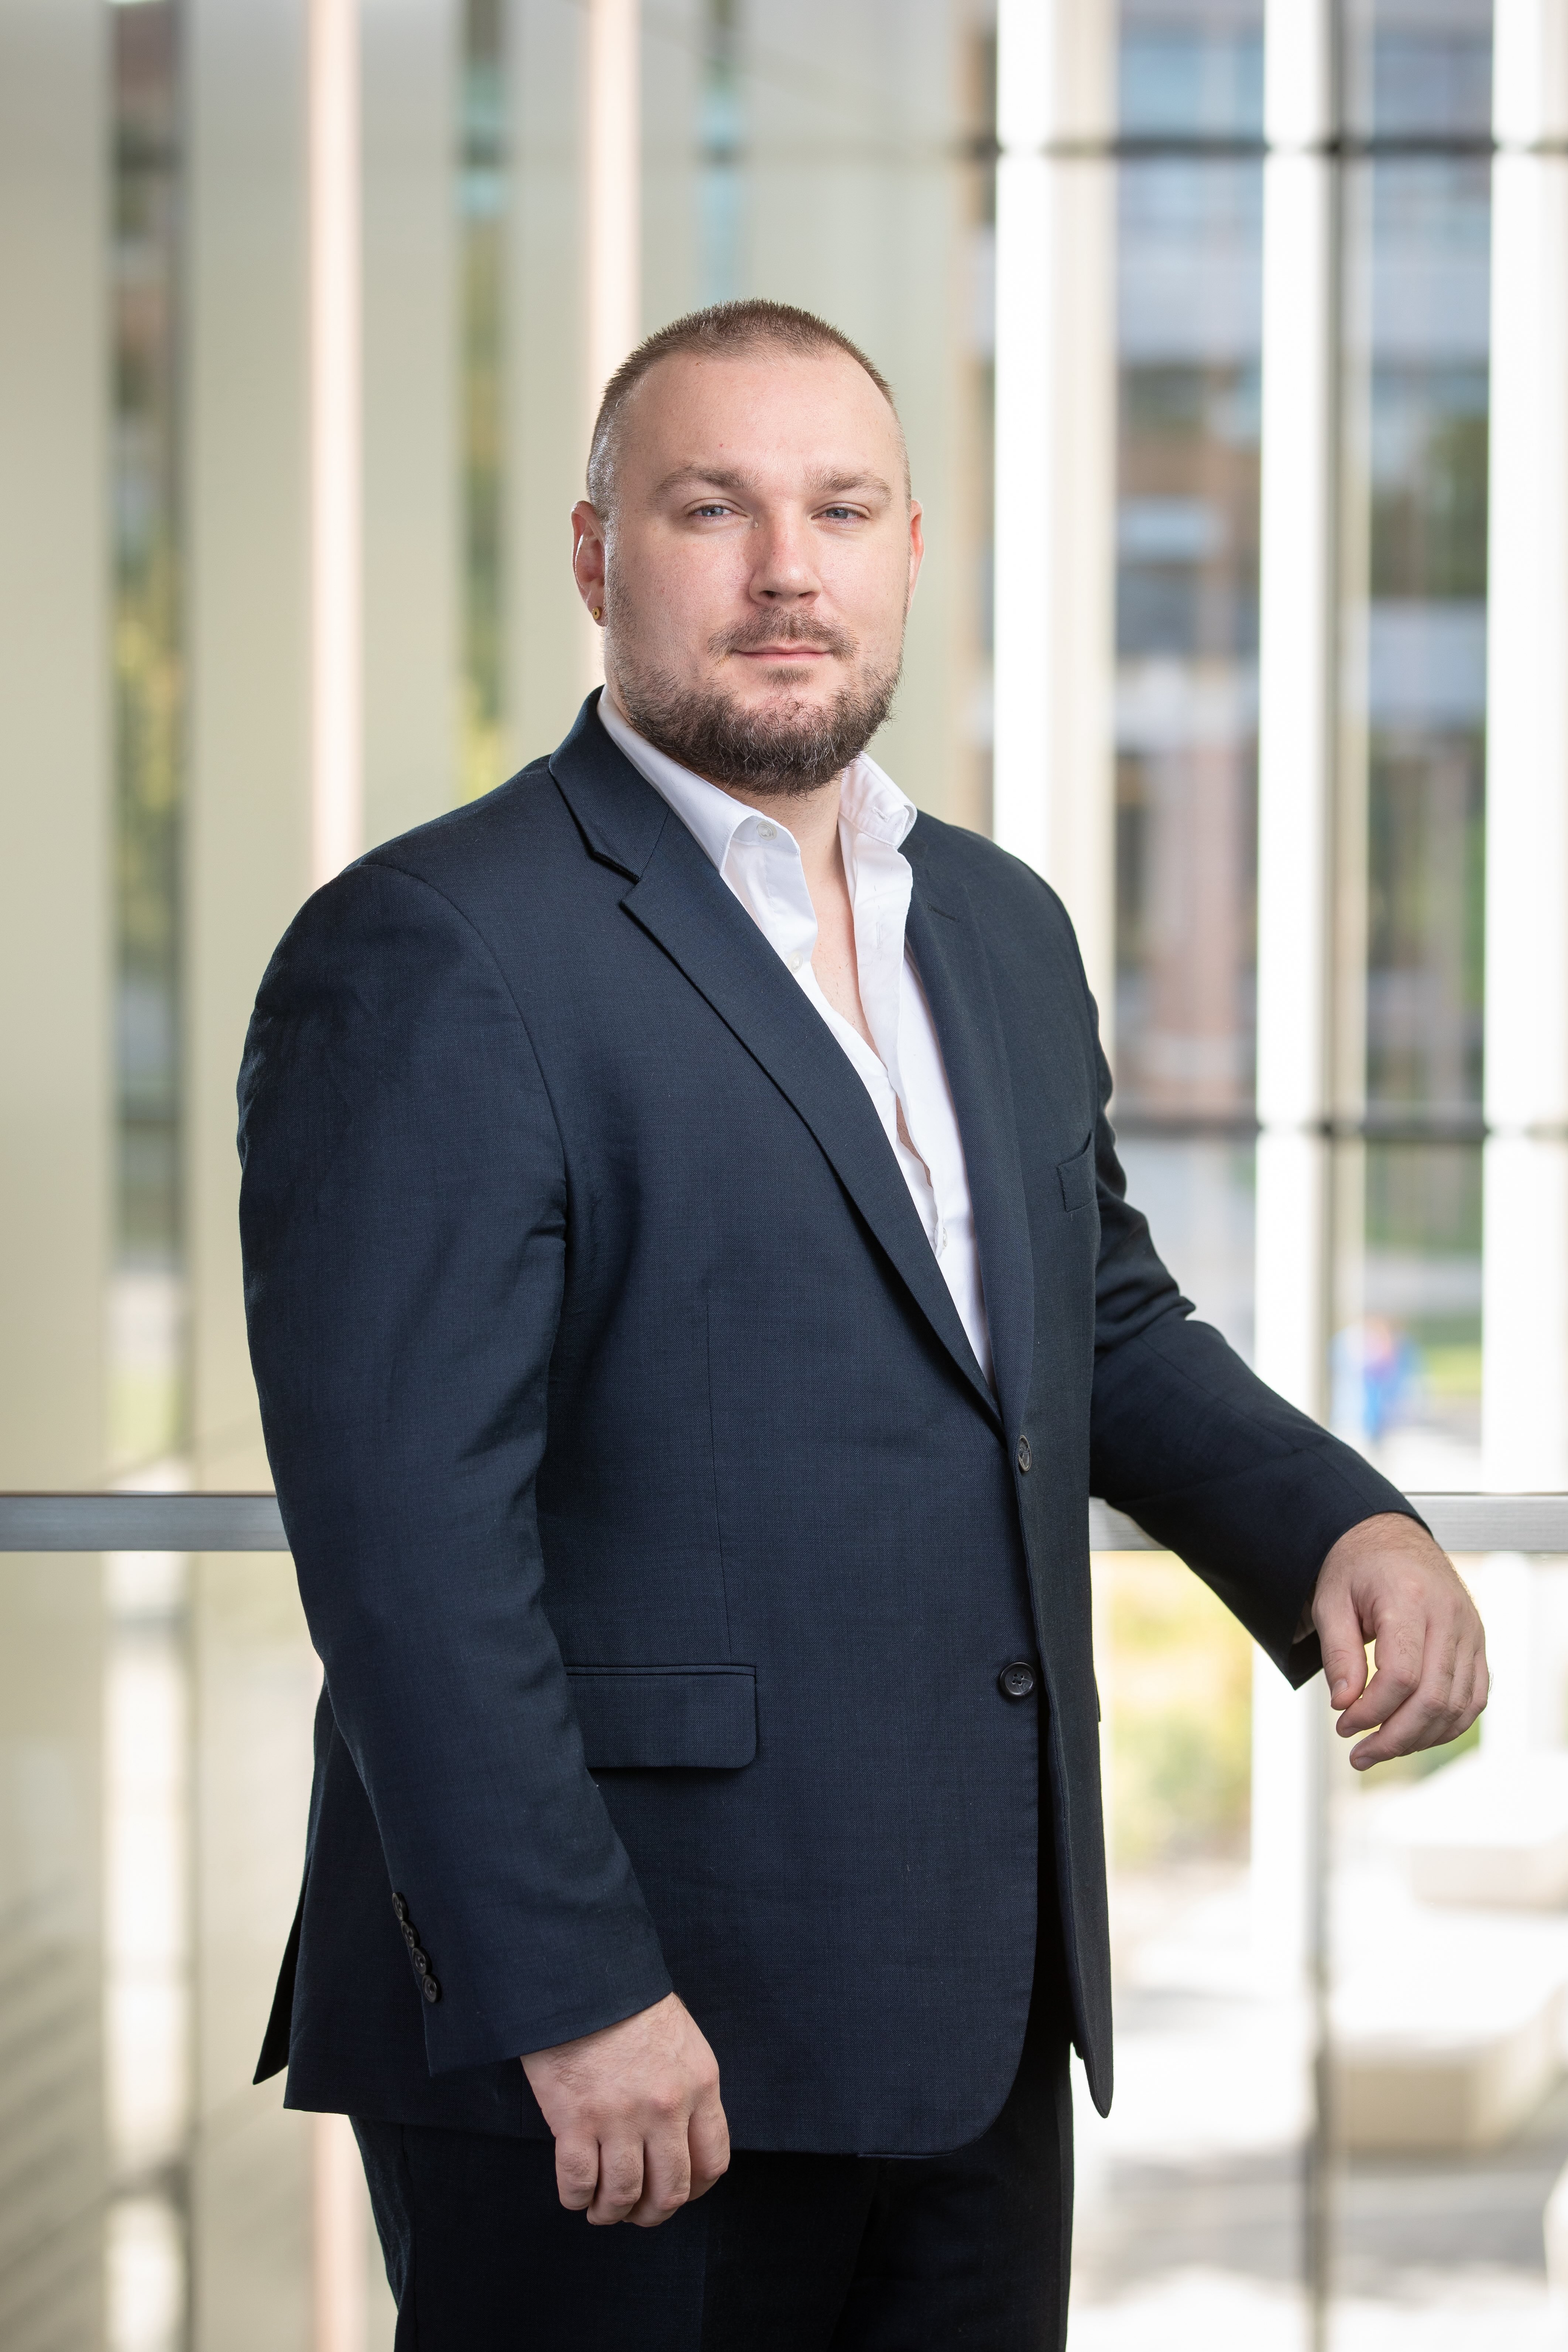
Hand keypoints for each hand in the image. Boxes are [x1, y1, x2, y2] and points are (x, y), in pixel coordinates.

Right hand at [521, 1991, 729, 2226]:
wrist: (583, 1975)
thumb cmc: (629, 2004)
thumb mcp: (681, 2041)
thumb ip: (687, 2090)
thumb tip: (680, 2140)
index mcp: (699, 2085)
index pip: (712, 2162)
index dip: (694, 2189)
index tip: (675, 2193)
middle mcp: (666, 2107)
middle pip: (671, 2190)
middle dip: (652, 2213)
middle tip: (635, 2212)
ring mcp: (619, 2116)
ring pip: (624, 2195)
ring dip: (612, 2212)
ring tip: (601, 2209)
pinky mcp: (575, 2119)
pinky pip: (579, 2183)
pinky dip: (576, 2199)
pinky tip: (575, 2194)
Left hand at [1312, 1512, 1487, 1769]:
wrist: (1391, 1538)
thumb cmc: (1356, 1569)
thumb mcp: (1330, 1601)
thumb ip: (1338, 1654)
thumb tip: (1344, 1704)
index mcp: (1411, 1600)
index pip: (1401, 1675)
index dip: (1372, 1711)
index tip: (1344, 1724)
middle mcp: (1450, 1617)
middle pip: (1434, 1698)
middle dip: (1395, 1737)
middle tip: (1360, 1753)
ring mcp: (1470, 1631)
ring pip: (1458, 1706)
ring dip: (1419, 1738)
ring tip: (1380, 1748)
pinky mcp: (1478, 1644)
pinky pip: (1473, 1699)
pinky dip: (1446, 1725)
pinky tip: (1413, 1734)